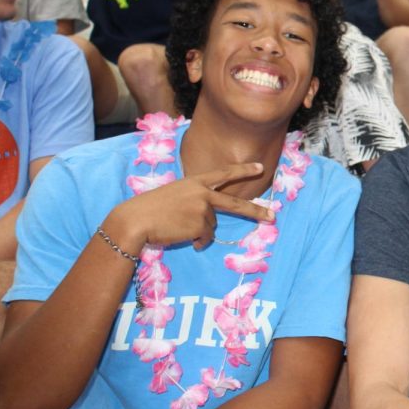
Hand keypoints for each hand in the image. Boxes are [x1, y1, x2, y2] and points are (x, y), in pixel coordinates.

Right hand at [107, 162, 273, 251]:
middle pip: (236, 203)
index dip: (243, 170)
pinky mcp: (200, 225)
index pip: (223, 173)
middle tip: (272, 217)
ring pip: (211, 226)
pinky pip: (205, 238)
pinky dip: (196, 241)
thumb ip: (193, 200)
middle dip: (256, 211)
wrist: (136, 220)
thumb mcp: (173, 195)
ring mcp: (203, 209)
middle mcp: (203, 193)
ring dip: (199, 231)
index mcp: (194, 181)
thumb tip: (206, 222)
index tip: (261, 167)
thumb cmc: (148, 209)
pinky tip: (180, 236)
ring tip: (177, 227)